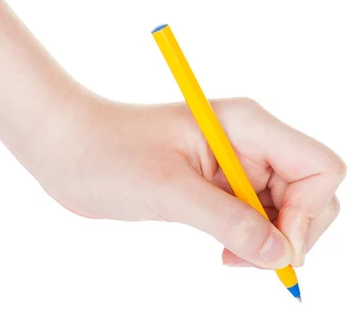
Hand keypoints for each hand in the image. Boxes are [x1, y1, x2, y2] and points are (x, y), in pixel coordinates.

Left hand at [32, 95, 345, 268]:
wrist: (65, 148)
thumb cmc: (106, 153)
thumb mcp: (167, 189)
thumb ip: (227, 220)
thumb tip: (281, 255)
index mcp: (245, 125)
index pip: (319, 167)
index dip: (309, 213)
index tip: (272, 245)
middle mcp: (247, 141)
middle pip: (310, 193)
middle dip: (293, 232)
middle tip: (246, 259)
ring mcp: (233, 164)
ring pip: (285, 210)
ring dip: (270, 241)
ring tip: (229, 257)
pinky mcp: (214, 185)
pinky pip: (255, 217)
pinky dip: (250, 240)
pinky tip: (224, 250)